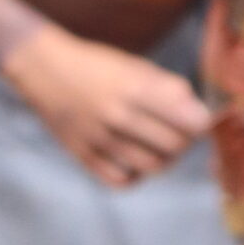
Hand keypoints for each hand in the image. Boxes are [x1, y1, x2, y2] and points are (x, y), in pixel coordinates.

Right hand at [0, 24, 210, 184]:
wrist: (41, 67)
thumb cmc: (94, 64)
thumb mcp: (133, 65)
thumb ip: (168, 89)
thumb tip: (200, 115)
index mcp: (133, 87)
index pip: (190, 121)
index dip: (201, 123)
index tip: (197, 119)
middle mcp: (116, 115)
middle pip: (174, 146)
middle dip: (184, 141)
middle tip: (177, 132)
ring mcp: (98, 138)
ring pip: (151, 166)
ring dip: (163, 159)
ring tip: (157, 145)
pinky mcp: (82, 154)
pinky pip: (121, 180)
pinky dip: (134, 174)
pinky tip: (132, 158)